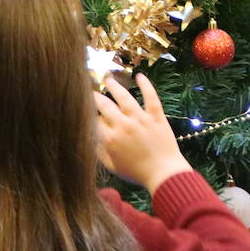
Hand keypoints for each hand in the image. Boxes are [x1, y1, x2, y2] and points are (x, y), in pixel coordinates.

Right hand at [94, 75, 191, 191]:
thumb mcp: (112, 166)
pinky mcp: (157, 116)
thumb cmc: (137, 173)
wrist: (164, 174)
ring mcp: (141, 119)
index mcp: (110, 139)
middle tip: (92, 92)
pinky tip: (140, 76)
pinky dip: (146, 85)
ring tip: (109, 79)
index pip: (94, 120)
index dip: (88, 114)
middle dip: (95, 96)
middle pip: (105, 105)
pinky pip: (151, 97)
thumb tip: (90, 137)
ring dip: (114, 86)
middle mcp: (124, 125)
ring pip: (124, 97)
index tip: (85, 109)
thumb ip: (99, 151)